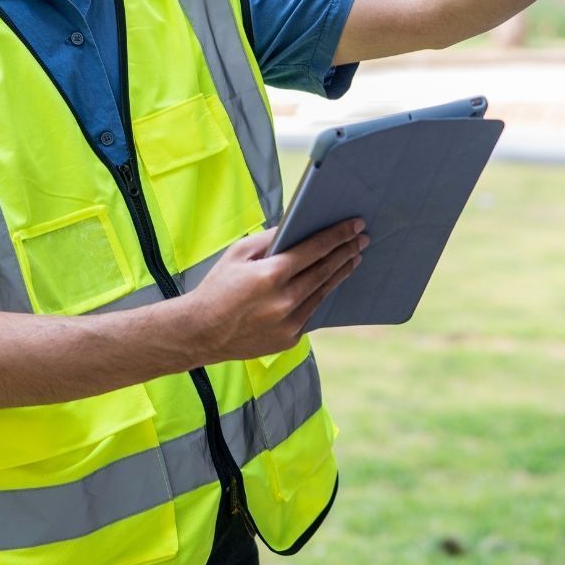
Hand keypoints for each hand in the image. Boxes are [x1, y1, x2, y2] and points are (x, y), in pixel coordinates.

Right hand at [181, 218, 365, 362]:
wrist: (201, 332)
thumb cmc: (217, 287)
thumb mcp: (237, 254)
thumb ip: (269, 239)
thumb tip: (295, 226)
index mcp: (270, 275)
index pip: (314, 250)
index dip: (337, 236)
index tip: (355, 225)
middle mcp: (284, 301)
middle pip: (325, 271)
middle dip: (346, 252)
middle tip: (363, 239)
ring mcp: (289, 323)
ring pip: (322, 293)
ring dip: (340, 274)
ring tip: (353, 258)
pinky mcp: (289, 339)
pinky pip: (310, 313)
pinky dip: (321, 295)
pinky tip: (330, 283)